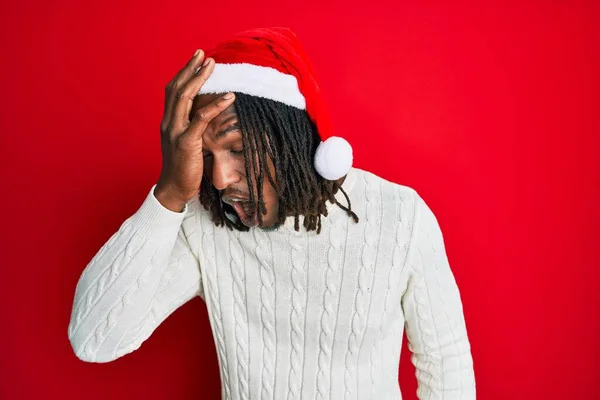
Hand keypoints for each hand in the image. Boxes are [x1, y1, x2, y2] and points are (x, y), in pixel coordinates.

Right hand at [155, 49, 235, 210]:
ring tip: (212, 65)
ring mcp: (176, 132)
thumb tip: (204, 115)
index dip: (184, 73)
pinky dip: (215, 105)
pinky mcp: (186, 143)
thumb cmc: (182, 168)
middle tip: (204, 54)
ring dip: (199, 79)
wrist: (173, 189)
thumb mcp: (185, 142)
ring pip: (185, 98)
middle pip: (177, 88)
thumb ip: (190, 127)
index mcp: (168, 122)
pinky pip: (201, 119)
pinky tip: (229, 97)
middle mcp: (168, 123)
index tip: (196, 58)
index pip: (173, 91)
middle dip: (190, 69)